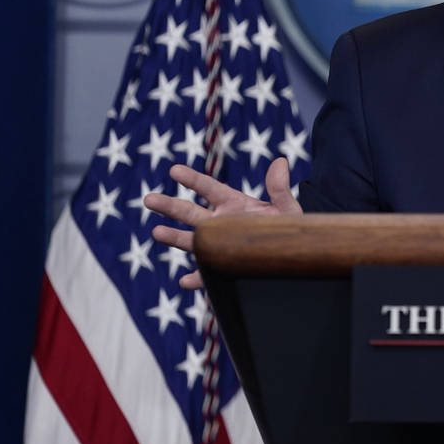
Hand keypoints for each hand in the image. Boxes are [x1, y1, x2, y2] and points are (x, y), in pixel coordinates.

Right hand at [145, 157, 301, 288]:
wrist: (295, 254)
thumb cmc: (290, 228)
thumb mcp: (287, 208)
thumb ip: (280, 188)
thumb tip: (280, 162)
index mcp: (234, 204)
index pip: (209, 188)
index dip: (193, 179)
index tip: (174, 170)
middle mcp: (221, 223)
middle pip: (191, 212)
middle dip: (170, 206)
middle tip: (148, 199)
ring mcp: (220, 245)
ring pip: (192, 241)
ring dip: (175, 237)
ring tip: (157, 232)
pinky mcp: (225, 268)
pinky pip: (208, 275)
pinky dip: (198, 279)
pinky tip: (185, 281)